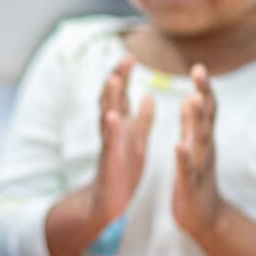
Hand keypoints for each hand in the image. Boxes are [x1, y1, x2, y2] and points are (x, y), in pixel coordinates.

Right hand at [88, 56, 153, 229]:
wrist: (109, 201)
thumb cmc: (123, 170)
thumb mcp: (137, 140)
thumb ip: (142, 119)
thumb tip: (148, 97)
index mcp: (121, 125)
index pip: (121, 94)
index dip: (124, 75)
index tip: (129, 54)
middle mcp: (112, 131)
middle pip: (112, 99)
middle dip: (117, 79)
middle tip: (123, 59)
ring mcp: (109, 144)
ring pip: (108, 116)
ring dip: (110, 98)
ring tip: (113, 79)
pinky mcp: (110, 160)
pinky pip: (110, 142)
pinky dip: (112, 129)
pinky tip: (113, 115)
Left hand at [173, 64, 222, 236]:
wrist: (204, 218)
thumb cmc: (196, 178)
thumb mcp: (195, 146)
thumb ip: (193, 123)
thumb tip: (193, 97)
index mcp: (201, 138)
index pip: (206, 108)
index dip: (204, 88)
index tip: (199, 66)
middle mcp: (204, 148)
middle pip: (205, 117)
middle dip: (203, 94)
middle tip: (200, 71)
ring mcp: (199, 166)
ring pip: (199, 139)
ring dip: (196, 120)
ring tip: (193, 100)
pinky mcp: (189, 184)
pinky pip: (186, 169)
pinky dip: (183, 157)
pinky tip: (179, 145)